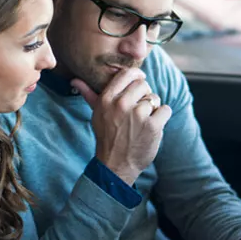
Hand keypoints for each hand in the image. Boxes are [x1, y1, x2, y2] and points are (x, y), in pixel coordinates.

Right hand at [72, 68, 171, 184]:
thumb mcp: (96, 115)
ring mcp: (138, 115)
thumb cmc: (107, 137)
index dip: (137, 76)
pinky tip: (152, 127)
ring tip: (143, 121)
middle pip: (144, 85)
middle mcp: (121, 104)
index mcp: (107, 99)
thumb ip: (89, 95)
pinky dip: (162, 118)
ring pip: (155, 98)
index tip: (140, 82)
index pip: (127, 74)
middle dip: (145, 95)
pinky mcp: (152, 126)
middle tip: (139, 109)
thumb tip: (75, 80)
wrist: (115, 165)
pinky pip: (165, 110)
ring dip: (153, 109)